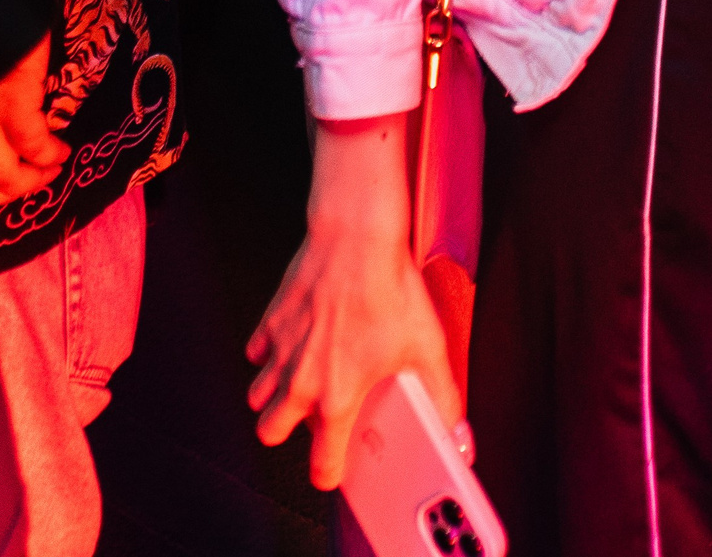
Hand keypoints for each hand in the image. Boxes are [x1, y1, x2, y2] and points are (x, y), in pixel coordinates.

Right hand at [246, 114, 460, 492]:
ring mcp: (282, 350)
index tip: (335, 469)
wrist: (356, 238)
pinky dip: (270, 352)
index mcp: (337, 397)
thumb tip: (454, 426)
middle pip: (269, 433)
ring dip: (274, 394)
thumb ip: (441, 394)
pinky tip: (295, 341)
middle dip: (287, 432)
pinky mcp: (272, 320)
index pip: (321, 464)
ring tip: (301, 381)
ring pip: (257, 396)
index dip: (330, 473)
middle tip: (312, 417)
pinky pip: (257, 351)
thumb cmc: (388, 288)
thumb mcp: (426, 346)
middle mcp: (301, 381)